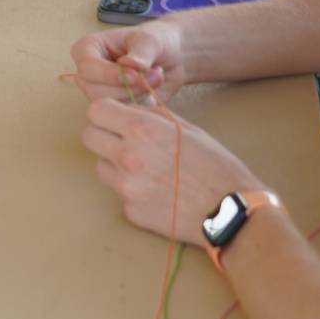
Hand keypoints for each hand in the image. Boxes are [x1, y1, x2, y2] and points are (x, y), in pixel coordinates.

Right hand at [70, 20, 186, 102]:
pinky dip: (141, 106)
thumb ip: (140, 53)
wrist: (172, 57)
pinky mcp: (114, 106)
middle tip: (156, 75)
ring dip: (138, 95)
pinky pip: (122, 115)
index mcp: (87, 49)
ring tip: (156, 79)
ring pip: (109, 105)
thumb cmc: (156, 42)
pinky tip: (153, 92)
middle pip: (96, 91)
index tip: (136, 75)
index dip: (109, 74)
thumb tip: (128, 64)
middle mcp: (89, 73)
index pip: (86, 67)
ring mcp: (100, 91)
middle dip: (129, 87)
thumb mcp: (151, 40)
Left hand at [81, 97, 263, 246]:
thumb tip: (131, 107)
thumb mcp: (186, 128)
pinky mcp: (131, 211)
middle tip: (124, 140)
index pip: (96, 110)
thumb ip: (153, 116)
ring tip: (146, 168)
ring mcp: (126, 187)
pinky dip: (132, 190)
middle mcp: (127, 156)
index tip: (116, 117)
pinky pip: (119, 194)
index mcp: (142, 129)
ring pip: (101, 166)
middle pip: (89, 137)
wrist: (230, 210)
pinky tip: (157, 191)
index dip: (106, 112)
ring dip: (115, 164)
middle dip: (103, 135)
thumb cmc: (215, 165)